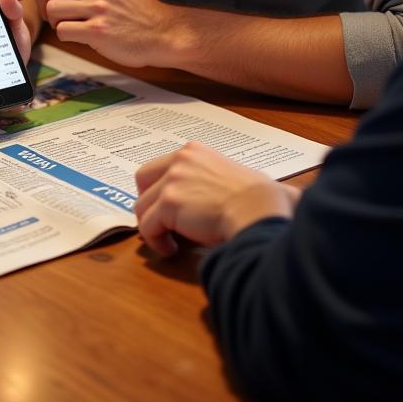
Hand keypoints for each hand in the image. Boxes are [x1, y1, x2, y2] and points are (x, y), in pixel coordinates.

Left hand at [15, 0, 180, 68]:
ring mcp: (99, 8)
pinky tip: (81, 36)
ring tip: (71, 26)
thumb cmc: (137, 13)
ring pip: (52, 11)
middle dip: (42, 6)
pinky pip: (63, 32)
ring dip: (54, 23)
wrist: (166, 33)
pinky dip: (66, 36)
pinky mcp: (100, 30)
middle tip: (54, 17)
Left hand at [133, 142, 297, 256]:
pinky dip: (156, 241)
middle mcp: (179, 160)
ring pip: (142, 206)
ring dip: (152, 226)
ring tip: (168, 240)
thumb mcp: (237, 175)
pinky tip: (170, 250)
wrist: (259, 211)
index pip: (161, 166)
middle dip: (147, 201)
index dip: (159, 188)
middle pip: (143, 180)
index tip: (166, 207)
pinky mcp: (168, 203)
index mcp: (194, 151)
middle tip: (160, 222)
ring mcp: (171, 180)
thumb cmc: (260, 199)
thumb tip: (253, 194)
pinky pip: (147, 227)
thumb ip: (221, 179)